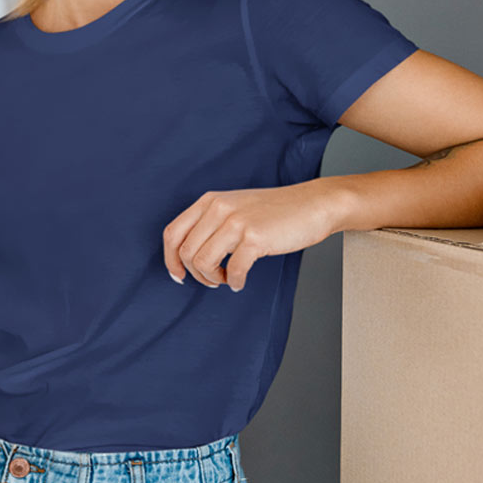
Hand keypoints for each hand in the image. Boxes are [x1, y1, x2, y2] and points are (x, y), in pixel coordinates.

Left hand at [163, 181, 343, 291]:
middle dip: (196, 274)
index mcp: (209, 201)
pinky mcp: (255, 237)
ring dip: (213, 279)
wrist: (312, 204)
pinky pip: (232, 270)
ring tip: (227, 278)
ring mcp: (236, 221)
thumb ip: (211, 223)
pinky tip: (240, 281)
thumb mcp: (234, 207)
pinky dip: (234, 281)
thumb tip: (188, 256)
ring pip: (203, 262)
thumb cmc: (275, 211)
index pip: (173, 233)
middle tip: (213, 279)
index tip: (179, 275)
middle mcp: (218, 208)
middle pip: (186, 252)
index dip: (170, 260)